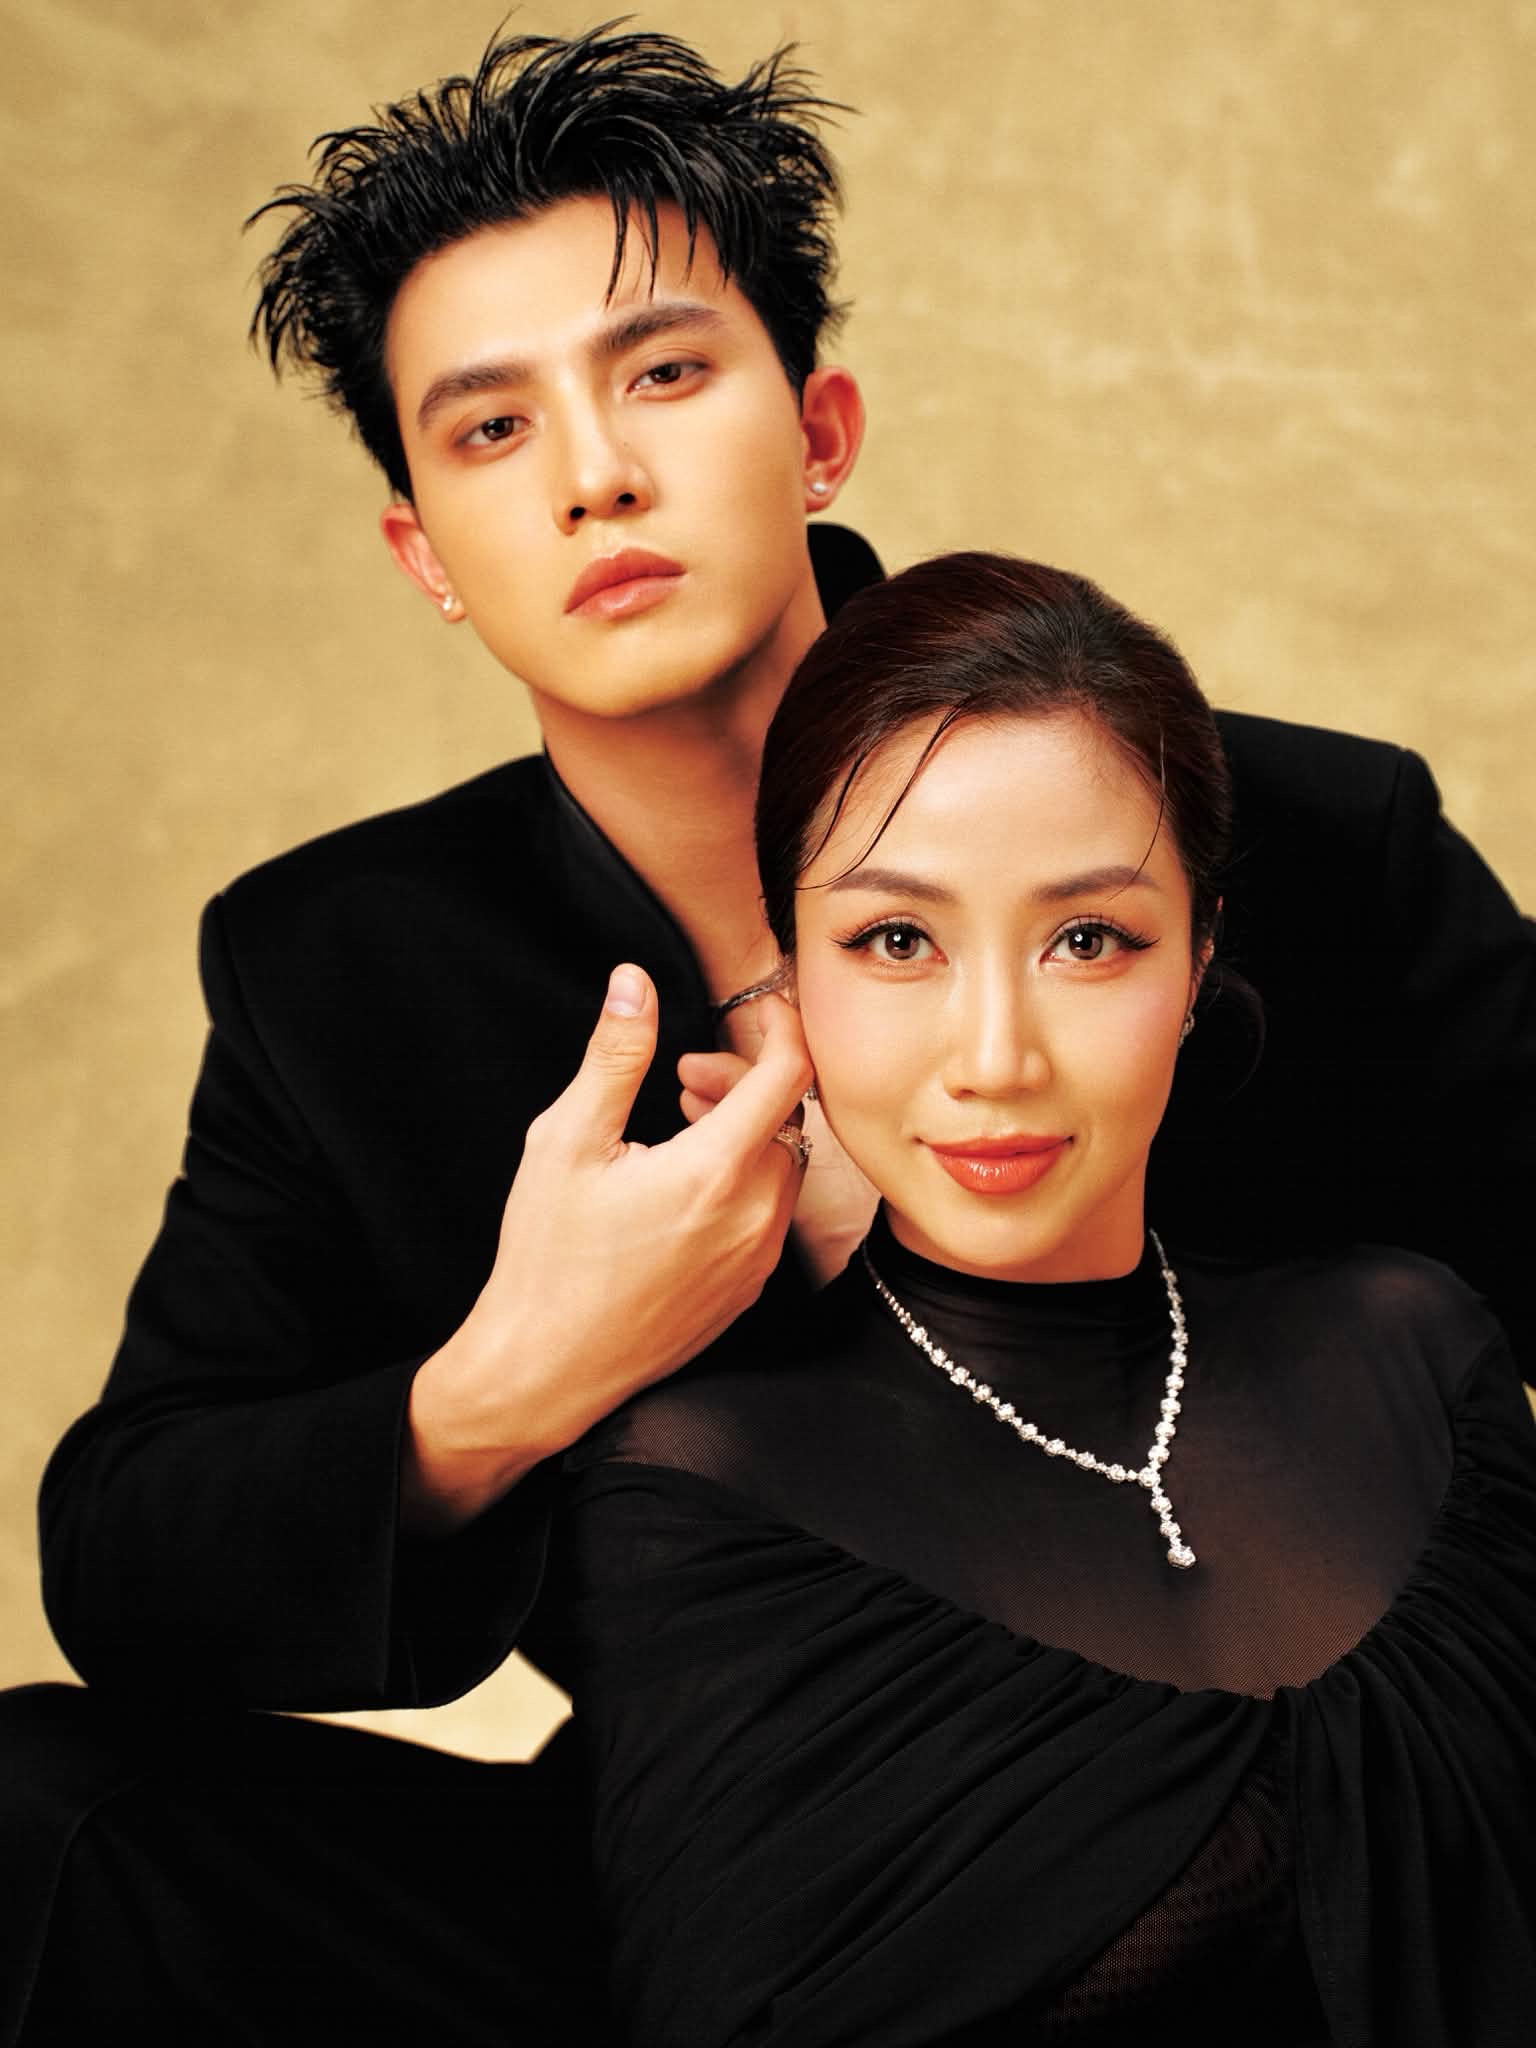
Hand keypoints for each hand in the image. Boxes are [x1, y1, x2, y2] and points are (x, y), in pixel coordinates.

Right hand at [402, 964, 812, 1530]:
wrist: (546, 1369)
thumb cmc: (547, 1257)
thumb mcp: (565, 1142)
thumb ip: (613, 1057)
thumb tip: (633, 984)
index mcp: (714, 1172)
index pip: (789, 1075)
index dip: (782, 1027)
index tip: (759, 1009)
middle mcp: (754, 1217)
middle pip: (787, 1117)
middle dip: (743, 1080)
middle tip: (682, 1076)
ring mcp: (758, 1259)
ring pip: (784, 1165)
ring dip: (746, 1130)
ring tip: (682, 1124)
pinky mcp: (749, 1290)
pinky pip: (772, 1213)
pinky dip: (746, 1178)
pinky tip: (687, 1184)